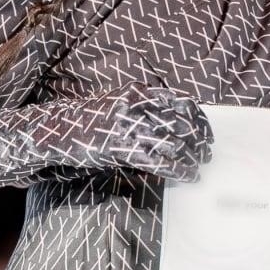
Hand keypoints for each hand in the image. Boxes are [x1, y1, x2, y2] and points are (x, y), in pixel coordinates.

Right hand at [99, 82, 213, 182]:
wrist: (61, 130)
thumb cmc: (94, 118)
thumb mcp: (122, 102)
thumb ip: (147, 106)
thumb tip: (178, 121)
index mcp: (139, 92)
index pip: (180, 102)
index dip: (198, 118)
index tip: (207, 132)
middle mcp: (137, 107)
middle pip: (180, 123)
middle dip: (198, 140)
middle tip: (207, 153)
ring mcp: (130, 127)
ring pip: (173, 143)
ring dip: (191, 157)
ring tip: (199, 166)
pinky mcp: (123, 149)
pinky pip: (159, 161)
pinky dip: (178, 169)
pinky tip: (188, 176)